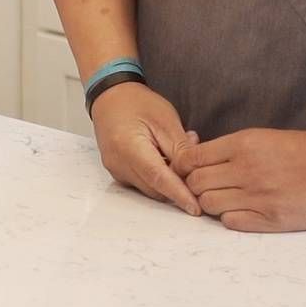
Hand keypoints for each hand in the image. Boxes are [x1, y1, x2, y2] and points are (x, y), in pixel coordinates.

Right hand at [89, 82, 202, 215]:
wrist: (109, 97)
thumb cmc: (137, 103)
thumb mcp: (166, 120)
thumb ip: (182, 150)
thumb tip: (195, 175)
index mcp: (129, 147)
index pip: (159, 178)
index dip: (179, 195)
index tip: (196, 209)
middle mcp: (118, 164)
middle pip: (155, 188)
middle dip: (178, 184)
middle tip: (195, 163)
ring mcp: (116, 170)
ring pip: (150, 188)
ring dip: (168, 180)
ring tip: (177, 152)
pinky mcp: (117, 172)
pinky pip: (142, 182)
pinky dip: (158, 177)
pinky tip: (164, 157)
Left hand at [172, 128, 305, 231]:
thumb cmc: (305, 150)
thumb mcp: (263, 137)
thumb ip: (231, 149)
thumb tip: (199, 158)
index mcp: (242, 145)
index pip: (190, 159)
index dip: (184, 167)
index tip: (189, 171)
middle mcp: (245, 170)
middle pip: (194, 184)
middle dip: (194, 187)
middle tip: (207, 189)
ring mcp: (257, 196)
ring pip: (208, 205)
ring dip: (211, 204)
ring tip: (226, 201)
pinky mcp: (271, 218)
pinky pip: (231, 223)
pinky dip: (230, 219)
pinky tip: (242, 212)